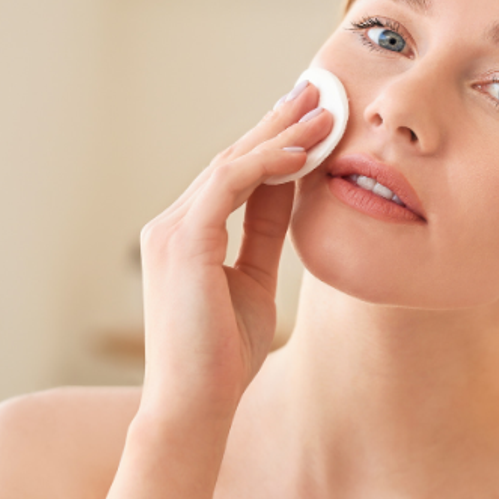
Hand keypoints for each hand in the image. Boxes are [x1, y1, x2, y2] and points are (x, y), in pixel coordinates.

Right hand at [137, 81, 332, 418]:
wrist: (197, 405)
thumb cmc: (224, 351)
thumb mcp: (255, 277)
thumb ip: (265, 229)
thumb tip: (290, 185)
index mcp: (189, 232)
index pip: (234, 173)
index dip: (274, 142)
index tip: (311, 118)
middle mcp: (174, 223)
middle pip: (233, 157)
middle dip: (279, 122)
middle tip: (319, 92)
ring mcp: (173, 230)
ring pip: (232, 162)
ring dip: (282, 134)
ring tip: (326, 112)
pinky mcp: (183, 241)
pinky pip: (230, 184)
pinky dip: (267, 163)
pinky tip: (303, 151)